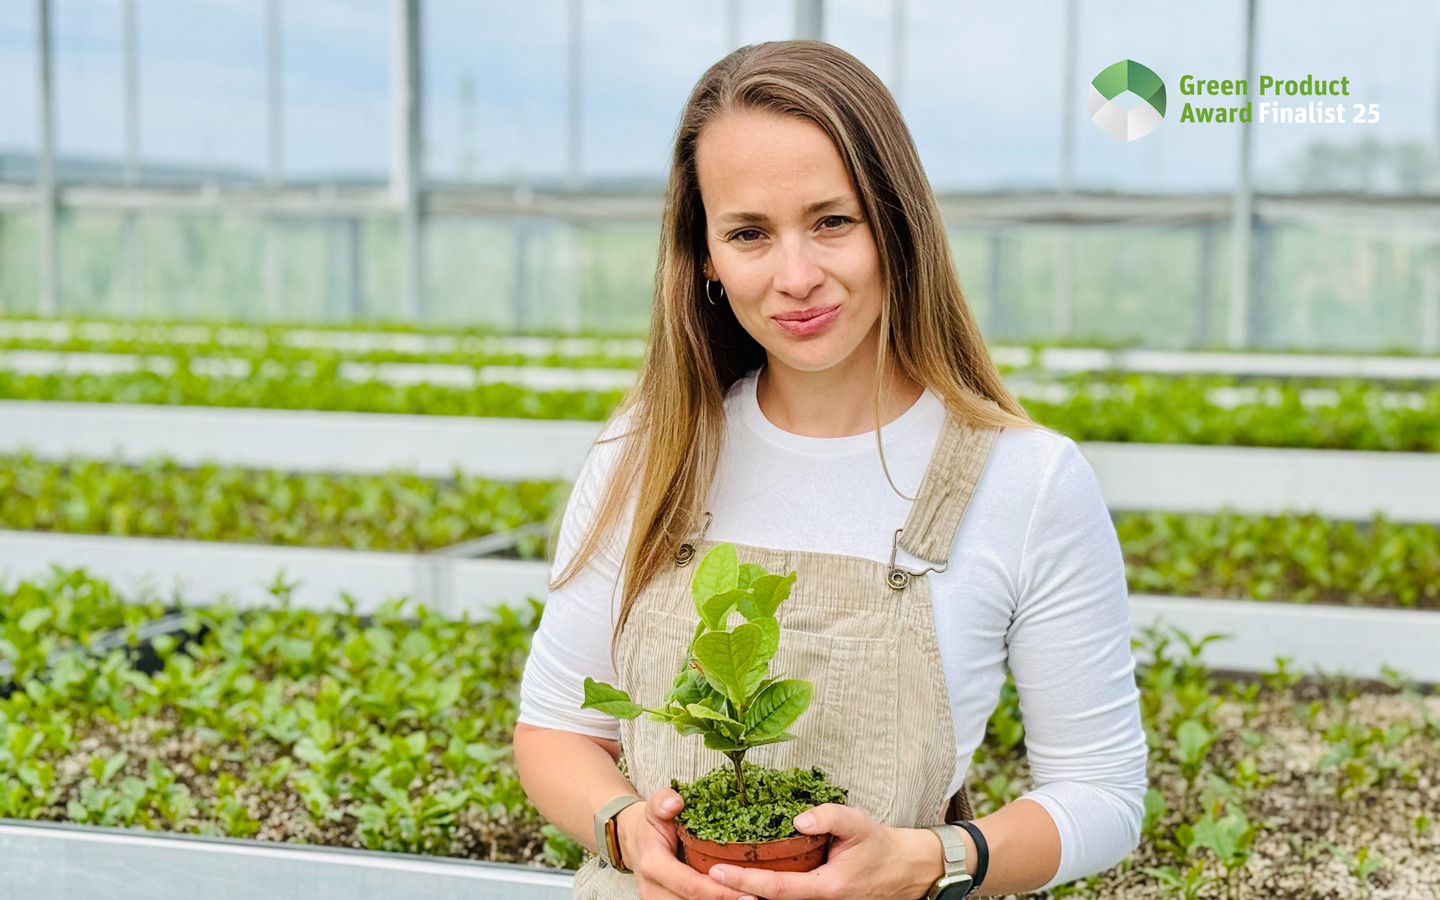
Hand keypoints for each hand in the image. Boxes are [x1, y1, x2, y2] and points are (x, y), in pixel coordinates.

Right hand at [617, 786, 751, 899]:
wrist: (634, 842)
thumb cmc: (651, 825)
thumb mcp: (655, 806)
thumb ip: (663, 801)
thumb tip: (675, 803)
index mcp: (654, 865)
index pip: (691, 885)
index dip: (720, 892)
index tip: (749, 892)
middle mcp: (653, 890)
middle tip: (757, 898)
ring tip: (751, 898)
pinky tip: (733, 897)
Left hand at [704, 804, 945, 899]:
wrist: (904, 870)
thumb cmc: (880, 847)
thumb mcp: (860, 824)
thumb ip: (830, 817)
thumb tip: (799, 817)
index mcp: (825, 888)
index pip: (775, 888)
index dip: (743, 881)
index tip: (716, 871)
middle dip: (734, 891)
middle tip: (700, 874)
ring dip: (745, 891)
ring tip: (712, 873)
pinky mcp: (814, 897)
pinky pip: (783, 895)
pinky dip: (760, 888)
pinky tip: (742, 874)